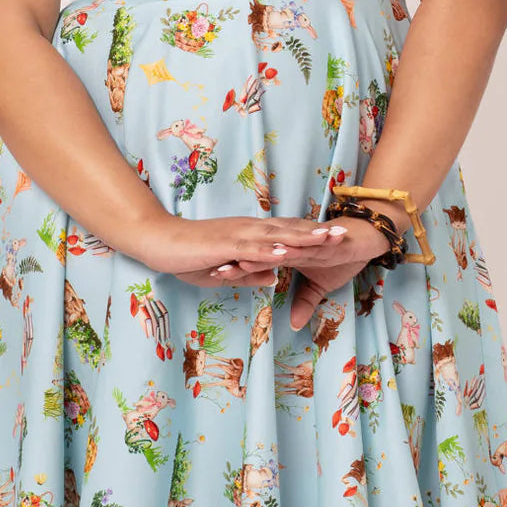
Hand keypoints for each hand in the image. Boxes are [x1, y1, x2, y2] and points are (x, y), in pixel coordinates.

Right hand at [126, 212, 357, 287]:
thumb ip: (249, 272)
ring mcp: (237, 235)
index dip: (311, 235)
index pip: (286, 233)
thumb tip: (274, 277)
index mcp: (249, 234)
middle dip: (318, 232)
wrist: (160, 242)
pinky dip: (271, 249)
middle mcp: (248, 229)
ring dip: (303, 237)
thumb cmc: (188, 257)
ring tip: (328, 238)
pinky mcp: (224, 244)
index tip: (336, 236)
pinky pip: (251, 248)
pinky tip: (288, 252)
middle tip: (347, 232)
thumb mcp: (225, 270)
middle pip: (289, 230)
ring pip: (277, 236)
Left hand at [224, 209, 411, 330]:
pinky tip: (276, 257)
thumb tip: (294, 325)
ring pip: (275, 251)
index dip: (235, 266)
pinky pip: (303, 249)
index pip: (255, 259)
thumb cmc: (344, 257)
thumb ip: (305, 302)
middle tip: (211, 269)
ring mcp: (306, 243)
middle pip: (259, 254)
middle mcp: (292, 245)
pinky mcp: (322, 243)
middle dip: (236, 262)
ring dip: (256, 258)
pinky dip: (289, 253)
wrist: (369, 236)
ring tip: (233, 265)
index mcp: (287, 251)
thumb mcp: (322, 285)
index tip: (211, 273)